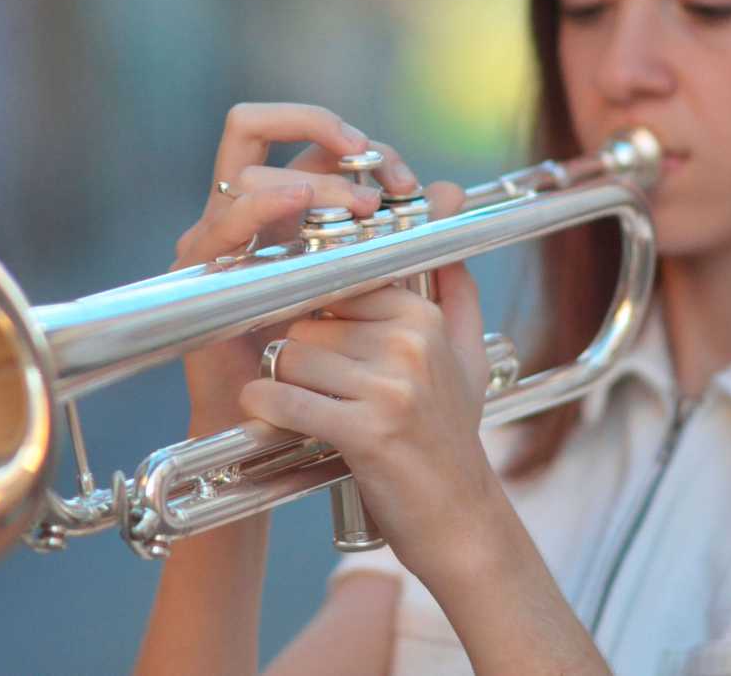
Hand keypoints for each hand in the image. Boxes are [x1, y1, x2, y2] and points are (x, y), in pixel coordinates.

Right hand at [172, 102, 420, 431]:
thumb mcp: (389, 304)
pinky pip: (221, 223)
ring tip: (360, 203)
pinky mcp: (199, 276)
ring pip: (250, 170)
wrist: (289, 444)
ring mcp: (218, 241)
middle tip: (383, 178)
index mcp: (289, 214)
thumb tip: (449, 190)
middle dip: (324, 133)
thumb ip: (413, 244)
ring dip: (310, 176)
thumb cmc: (336, 378)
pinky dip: (260, 204)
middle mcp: (249, 217)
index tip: (407, 182)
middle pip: (265, 129)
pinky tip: (298, 202)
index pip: (313, 141)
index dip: (360, 144)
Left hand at [235, 180, 496, 582]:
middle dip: (297, 351)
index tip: (304, 331)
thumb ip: (454, 287)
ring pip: (291, 355)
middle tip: (311, 385)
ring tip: (303, 407)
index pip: (336, 282)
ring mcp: (391, 386)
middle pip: (307, 318)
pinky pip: (286, 400)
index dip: (312, 309)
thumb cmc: (450, 436)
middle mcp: (411, 341)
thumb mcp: (466, 354)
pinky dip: (264, 410)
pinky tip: (265, 417)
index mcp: (425, 314)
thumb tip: (446, 210)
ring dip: (281, 383)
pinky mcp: (366, 430)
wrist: (460, 520)